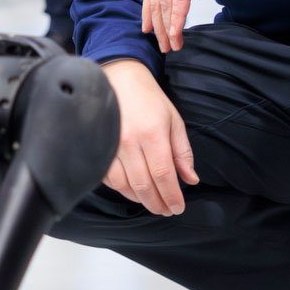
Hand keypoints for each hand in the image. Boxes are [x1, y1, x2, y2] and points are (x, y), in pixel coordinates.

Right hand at [100, 58, 196, 215]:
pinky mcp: (97, 148)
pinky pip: (109, 179)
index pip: (164, 175)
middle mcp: (129, 142)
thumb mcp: (173, 121)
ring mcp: (110, 146)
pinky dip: (123, 190)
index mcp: (152, 134)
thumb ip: (182, 152)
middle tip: (166, 210)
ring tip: (153, 202)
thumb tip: (191, 180)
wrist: (118, 79)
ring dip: (140, 200)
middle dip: (157, 203)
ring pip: (125, 186)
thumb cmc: (148, 99)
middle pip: (144, 186)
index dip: (172, 196)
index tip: (178, 207)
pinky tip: (134, 191)